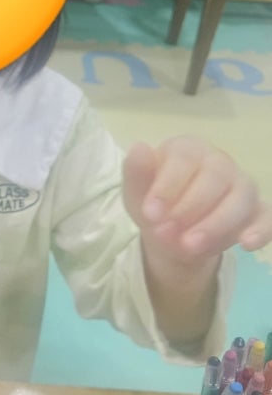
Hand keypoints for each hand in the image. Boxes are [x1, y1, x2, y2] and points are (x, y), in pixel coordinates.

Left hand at [122, 136, 271, 261]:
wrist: (171, 236)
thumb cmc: (155, 206)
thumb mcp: (136, 194)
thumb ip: (136, 173)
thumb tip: (139, 147)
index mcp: (188, 150)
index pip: (184, 158)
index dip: (167, 186)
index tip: (150, 214)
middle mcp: (219, 162)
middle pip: (215, 176)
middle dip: (189, 208)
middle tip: (165, 234)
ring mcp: (241, 186)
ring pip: (240, 198)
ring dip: (216, 224)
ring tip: (190, 247)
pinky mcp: (257, 212)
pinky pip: (267, 217)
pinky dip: (261, 230)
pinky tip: (246, 244)